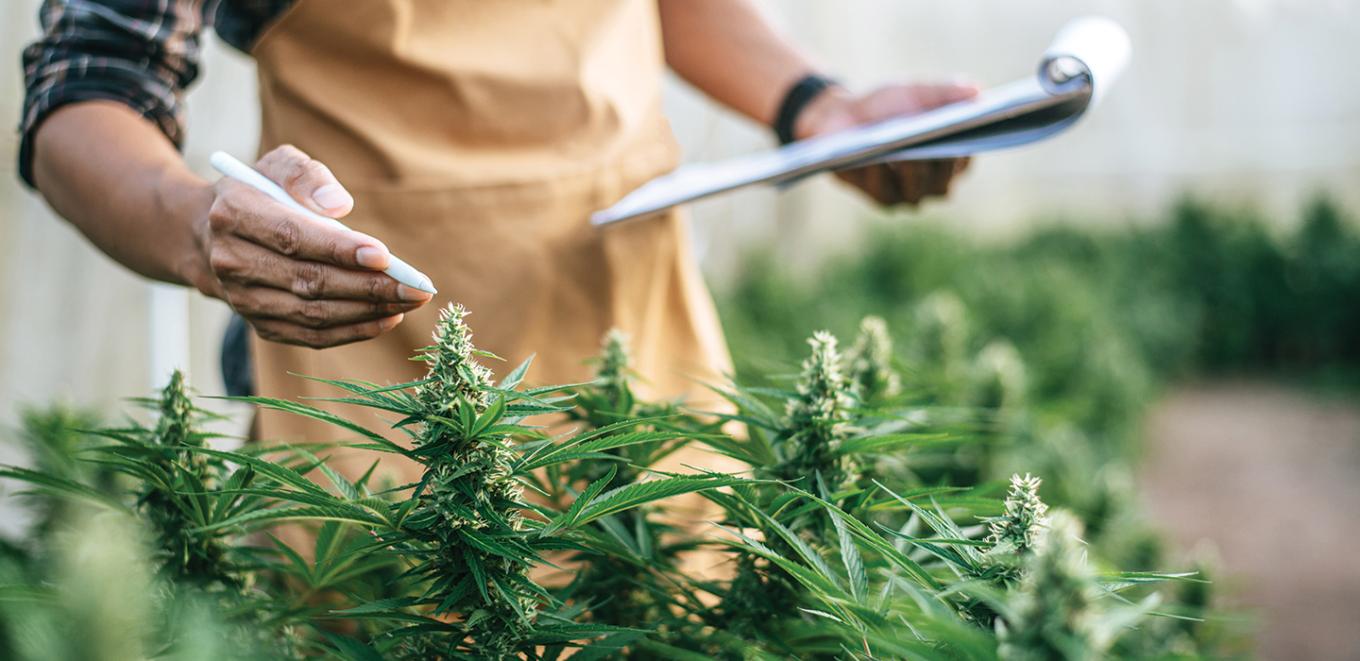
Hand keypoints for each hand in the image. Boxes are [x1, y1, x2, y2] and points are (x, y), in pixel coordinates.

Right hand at [192, 145, 432, 347]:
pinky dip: (353, 331)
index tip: (384, 256)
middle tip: (416, 287)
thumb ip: (307, 175)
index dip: (339, 250)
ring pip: (312, 314)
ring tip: (409, 301)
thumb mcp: (278, 164)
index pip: (292, 237)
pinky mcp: (260, 324)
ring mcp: (242, 300)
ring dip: (367, 311)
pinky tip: (387, 318)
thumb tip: (339, 204)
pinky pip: (311, 336)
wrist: (211, 235)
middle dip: (369, 286)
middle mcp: (231, 262)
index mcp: (233, 214)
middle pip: (308, 281)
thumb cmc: (261, 193)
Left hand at [795, 82, 978, 206]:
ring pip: (915, 190)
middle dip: (939, 166)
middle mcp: (932, 182)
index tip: (963, 138)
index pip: (964, 161)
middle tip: (937, 149)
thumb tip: (978, 91)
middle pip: (942, 182)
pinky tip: (876, 161)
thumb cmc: (886, 106)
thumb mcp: (915, 92)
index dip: (964, 153)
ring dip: (911, 173)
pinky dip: (881, 175)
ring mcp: (906, 194)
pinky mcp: (880, 197)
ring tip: (906, 155)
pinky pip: (884, 191)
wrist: (841, 117)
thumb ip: (945, 93)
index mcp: (949, 157)